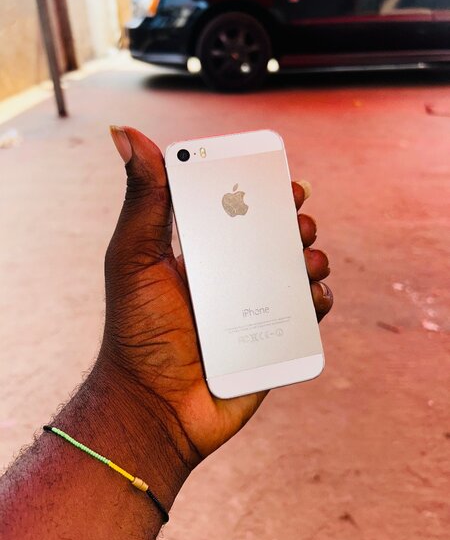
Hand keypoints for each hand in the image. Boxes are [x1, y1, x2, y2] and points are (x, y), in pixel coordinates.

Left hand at [103, 127, 332, 466]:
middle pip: (276, 237)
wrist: (155, 405)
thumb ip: (142, 200)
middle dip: (295, 221)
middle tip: (297, 219)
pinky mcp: (273, 340)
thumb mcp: (135, 258)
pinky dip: (319, 299)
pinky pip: (308, 314)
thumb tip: (125, 134)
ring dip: (312, 257)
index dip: (263, 190)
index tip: (282, 177)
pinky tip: (313, 295)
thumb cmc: (138, 332)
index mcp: (201, 253)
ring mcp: (254, 309)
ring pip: (298, 271)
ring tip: (305, 260)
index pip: (238, 210)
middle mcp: (230, 277)